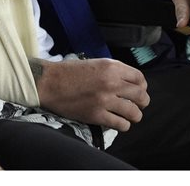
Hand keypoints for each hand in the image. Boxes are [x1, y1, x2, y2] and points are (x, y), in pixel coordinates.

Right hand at [34, 57, 148, 131]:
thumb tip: (128, 83)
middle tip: (136, 105)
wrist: (47, 82)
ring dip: (134, 116)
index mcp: (111, 67)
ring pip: (135, 113)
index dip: (142, 87)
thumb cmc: (67, 72)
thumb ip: (112, 71)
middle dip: (142, 103)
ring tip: (127, 116)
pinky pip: (121, 124)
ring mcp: (105, 100)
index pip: (140, 79)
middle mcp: (111, 82)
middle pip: (141, 96)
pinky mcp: (97, 115)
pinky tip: (116, 122)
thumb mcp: (93, 63)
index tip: (137, 91)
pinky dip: (122, 125)